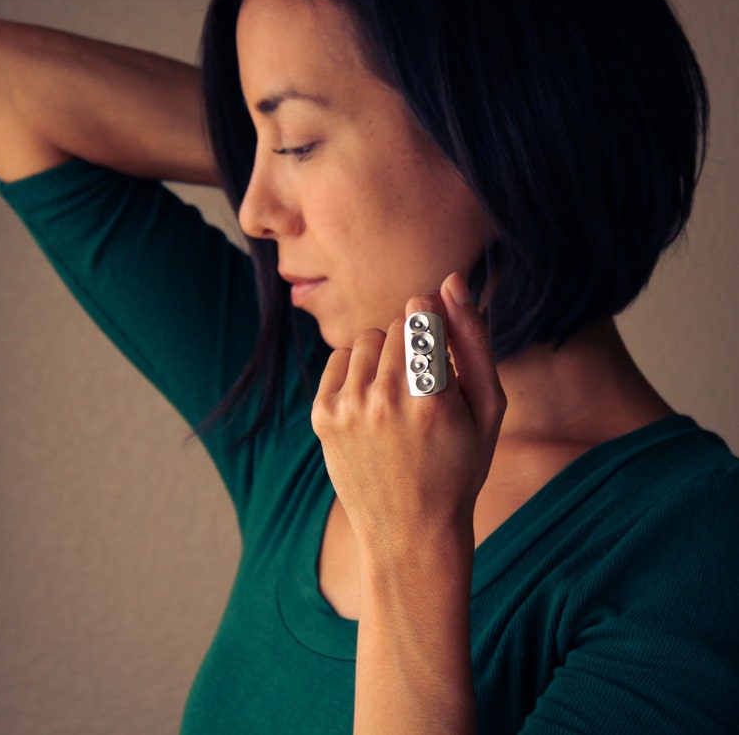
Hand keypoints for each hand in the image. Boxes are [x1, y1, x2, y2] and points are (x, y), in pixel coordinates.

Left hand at [311, 271, 505, 552]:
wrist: (409, 530)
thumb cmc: (459, 466)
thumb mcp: (488, 407)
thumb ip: (474, 338)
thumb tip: (453, 279)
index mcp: (430, 397)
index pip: (420, 312)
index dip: (433, 323)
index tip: (438, 347)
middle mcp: (382, 399)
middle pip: (395, 326)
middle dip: (413, 345)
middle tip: (425, 389)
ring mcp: (347, 408)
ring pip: (366, 339)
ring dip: (385, 356)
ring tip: (399, 397)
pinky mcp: (322, 416)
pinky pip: (340, 359)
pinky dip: (358, 371)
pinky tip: (374, 404)